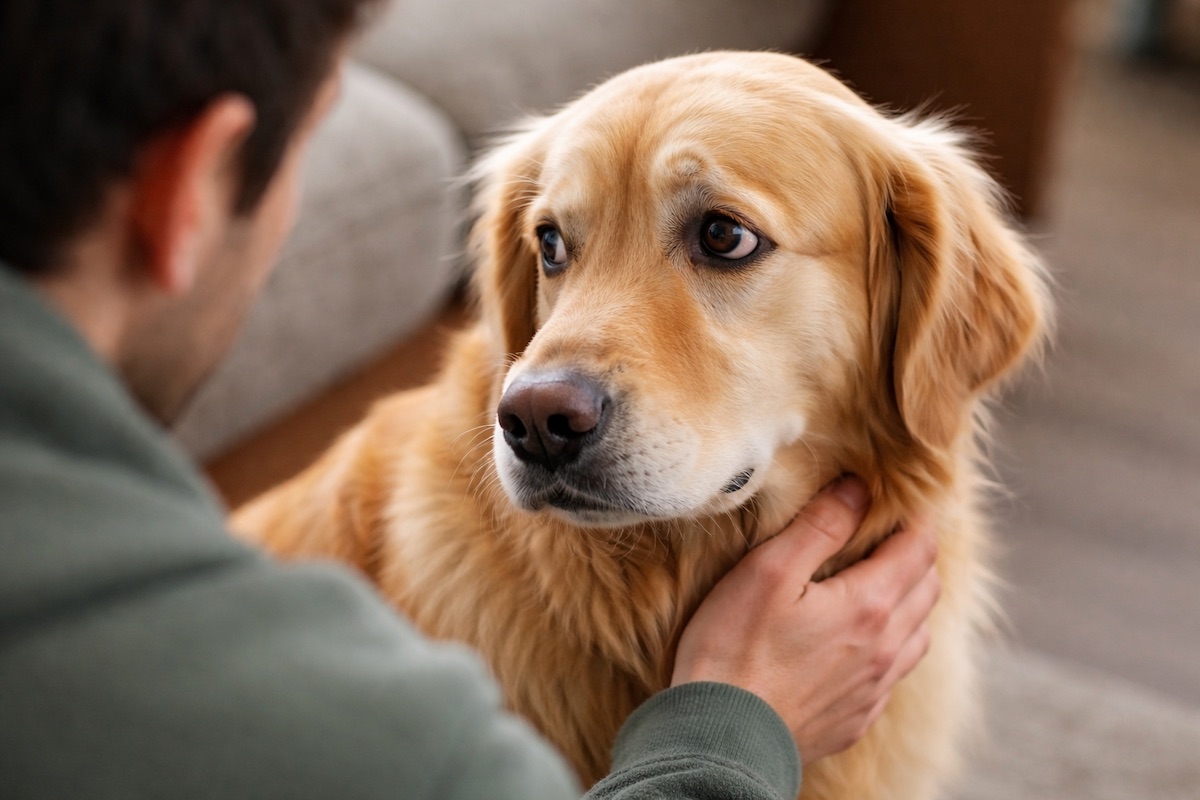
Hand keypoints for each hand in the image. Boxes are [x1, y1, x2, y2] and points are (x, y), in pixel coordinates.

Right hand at [671, 477, 940, 763]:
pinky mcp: (856, 719)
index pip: (918, 549)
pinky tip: (857, 645)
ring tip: (878, 587)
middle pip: (927, 589)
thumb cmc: (734, 648)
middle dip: (914, 556)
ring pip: (918, 636)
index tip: (897, 502)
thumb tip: (858, 488)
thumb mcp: (768, 570)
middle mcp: (885, 648)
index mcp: (870, 605)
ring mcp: (874, 689)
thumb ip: (820, 526)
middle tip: (886, 536)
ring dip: (909, 603)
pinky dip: (888, 648)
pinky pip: (892, 676)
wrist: (720, 738)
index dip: (914, 519)